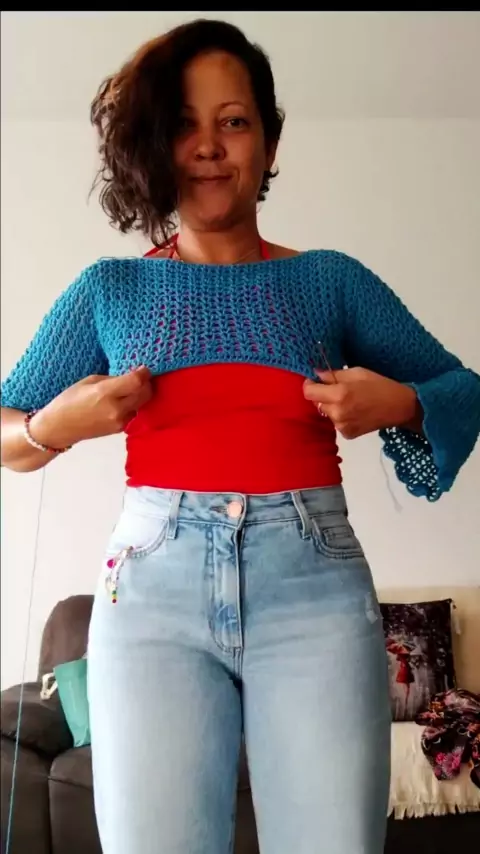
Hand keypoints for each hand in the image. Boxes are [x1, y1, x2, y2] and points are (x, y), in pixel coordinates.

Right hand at [30, 366, 152, 448]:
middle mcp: (116, 409)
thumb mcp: (89, 381)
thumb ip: (113, 379)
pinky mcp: (120, 429)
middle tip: (141, 377)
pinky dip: (133, 405)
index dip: (144, 373)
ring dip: (140, 395)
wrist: (60, 427)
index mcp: (105, 393)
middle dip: (146, 383)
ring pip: (142, 404)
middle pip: (145, 393)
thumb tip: (131, 376)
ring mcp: (119, 421)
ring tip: (130, 389)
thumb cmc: (69, 400)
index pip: (136, 382)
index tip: (143, 368)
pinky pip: (134, 413)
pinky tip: (123, 401)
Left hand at [303, 367, 421, 439]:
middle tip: (338, 389)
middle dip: (323, 395)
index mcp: (340, 394)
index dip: (310, 384)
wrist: (400, 407)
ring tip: (349, 401)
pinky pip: (335, 422)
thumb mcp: (357, 372)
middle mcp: (338, 413)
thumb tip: (316, 374)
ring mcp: (342, 426)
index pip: (308, 392)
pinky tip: (354, 411)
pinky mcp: (347, 435)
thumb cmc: (380, 385)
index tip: (316, 380)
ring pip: (326, 413)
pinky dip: (340, 416)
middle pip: (316, 403)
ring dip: (332, 406)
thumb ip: (333, 374)